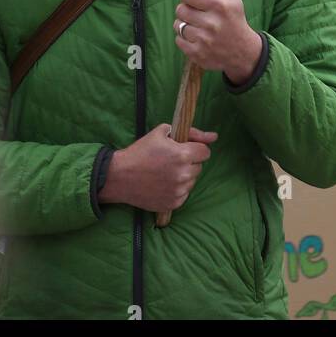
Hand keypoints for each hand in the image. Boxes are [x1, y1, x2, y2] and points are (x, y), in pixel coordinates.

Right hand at [99, 122, 216, 211]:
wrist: (120, 176)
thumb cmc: (141, 151)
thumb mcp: (162, 132)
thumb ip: (191, 133)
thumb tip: (214, 137)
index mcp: (183, 155)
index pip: (205, 152)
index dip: (196, 148)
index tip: (185, 149)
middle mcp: (184, 174)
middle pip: (199, 167)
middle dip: (189, 162)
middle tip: (171, 160)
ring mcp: (179, 191)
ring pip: (192, 181)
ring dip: (183, 176)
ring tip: (165, 172)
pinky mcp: (173, 204)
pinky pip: (184, 194)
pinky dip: (177, 189)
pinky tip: (163, 184)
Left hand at [174, 0, 262, 85]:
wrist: (242, 51)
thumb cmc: (235, 18)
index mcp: (219, 5)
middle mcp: (211, 23)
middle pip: (180, 9)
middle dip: (187, 10)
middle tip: (198, 13)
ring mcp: (203, 40)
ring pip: (178, 25)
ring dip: (185, 24)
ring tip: (198, 26)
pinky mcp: (197, 54)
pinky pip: (178, 40)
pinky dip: (185, 39)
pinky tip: (197, 37)